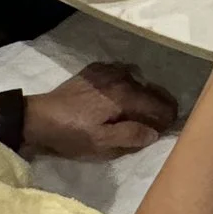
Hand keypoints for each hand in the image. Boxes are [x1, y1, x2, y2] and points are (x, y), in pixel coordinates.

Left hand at [20, 61, 180, 159]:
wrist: (39, 117)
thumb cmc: (71, 134)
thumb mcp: (101, 143)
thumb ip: (130, 136)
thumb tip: (154, 132)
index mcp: (125, 96)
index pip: (158, 104)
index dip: (169, 117)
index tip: (173, 126)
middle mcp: (121, 78)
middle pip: (151, 90)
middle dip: (161, 104)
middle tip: (165, 119)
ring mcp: (108, 71)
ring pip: (138, 80)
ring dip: (145, 93)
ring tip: (144, 108)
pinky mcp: (95, 70)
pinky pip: (121, 73)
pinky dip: (129, 82)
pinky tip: (123, 94)